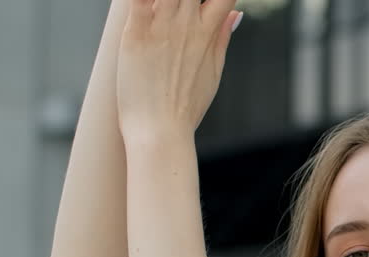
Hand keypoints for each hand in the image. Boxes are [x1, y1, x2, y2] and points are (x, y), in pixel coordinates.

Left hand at [116, 0, 239, 144]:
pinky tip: (131, 3)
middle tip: (179, 11)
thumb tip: (236, 15)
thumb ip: (222, 38)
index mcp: (207, 32)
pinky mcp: (135, 32)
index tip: (207, 4)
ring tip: (162, 10)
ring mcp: (161, 27)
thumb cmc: (185, 108)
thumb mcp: (213, 72)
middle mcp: (187, 24)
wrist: (160, 132)